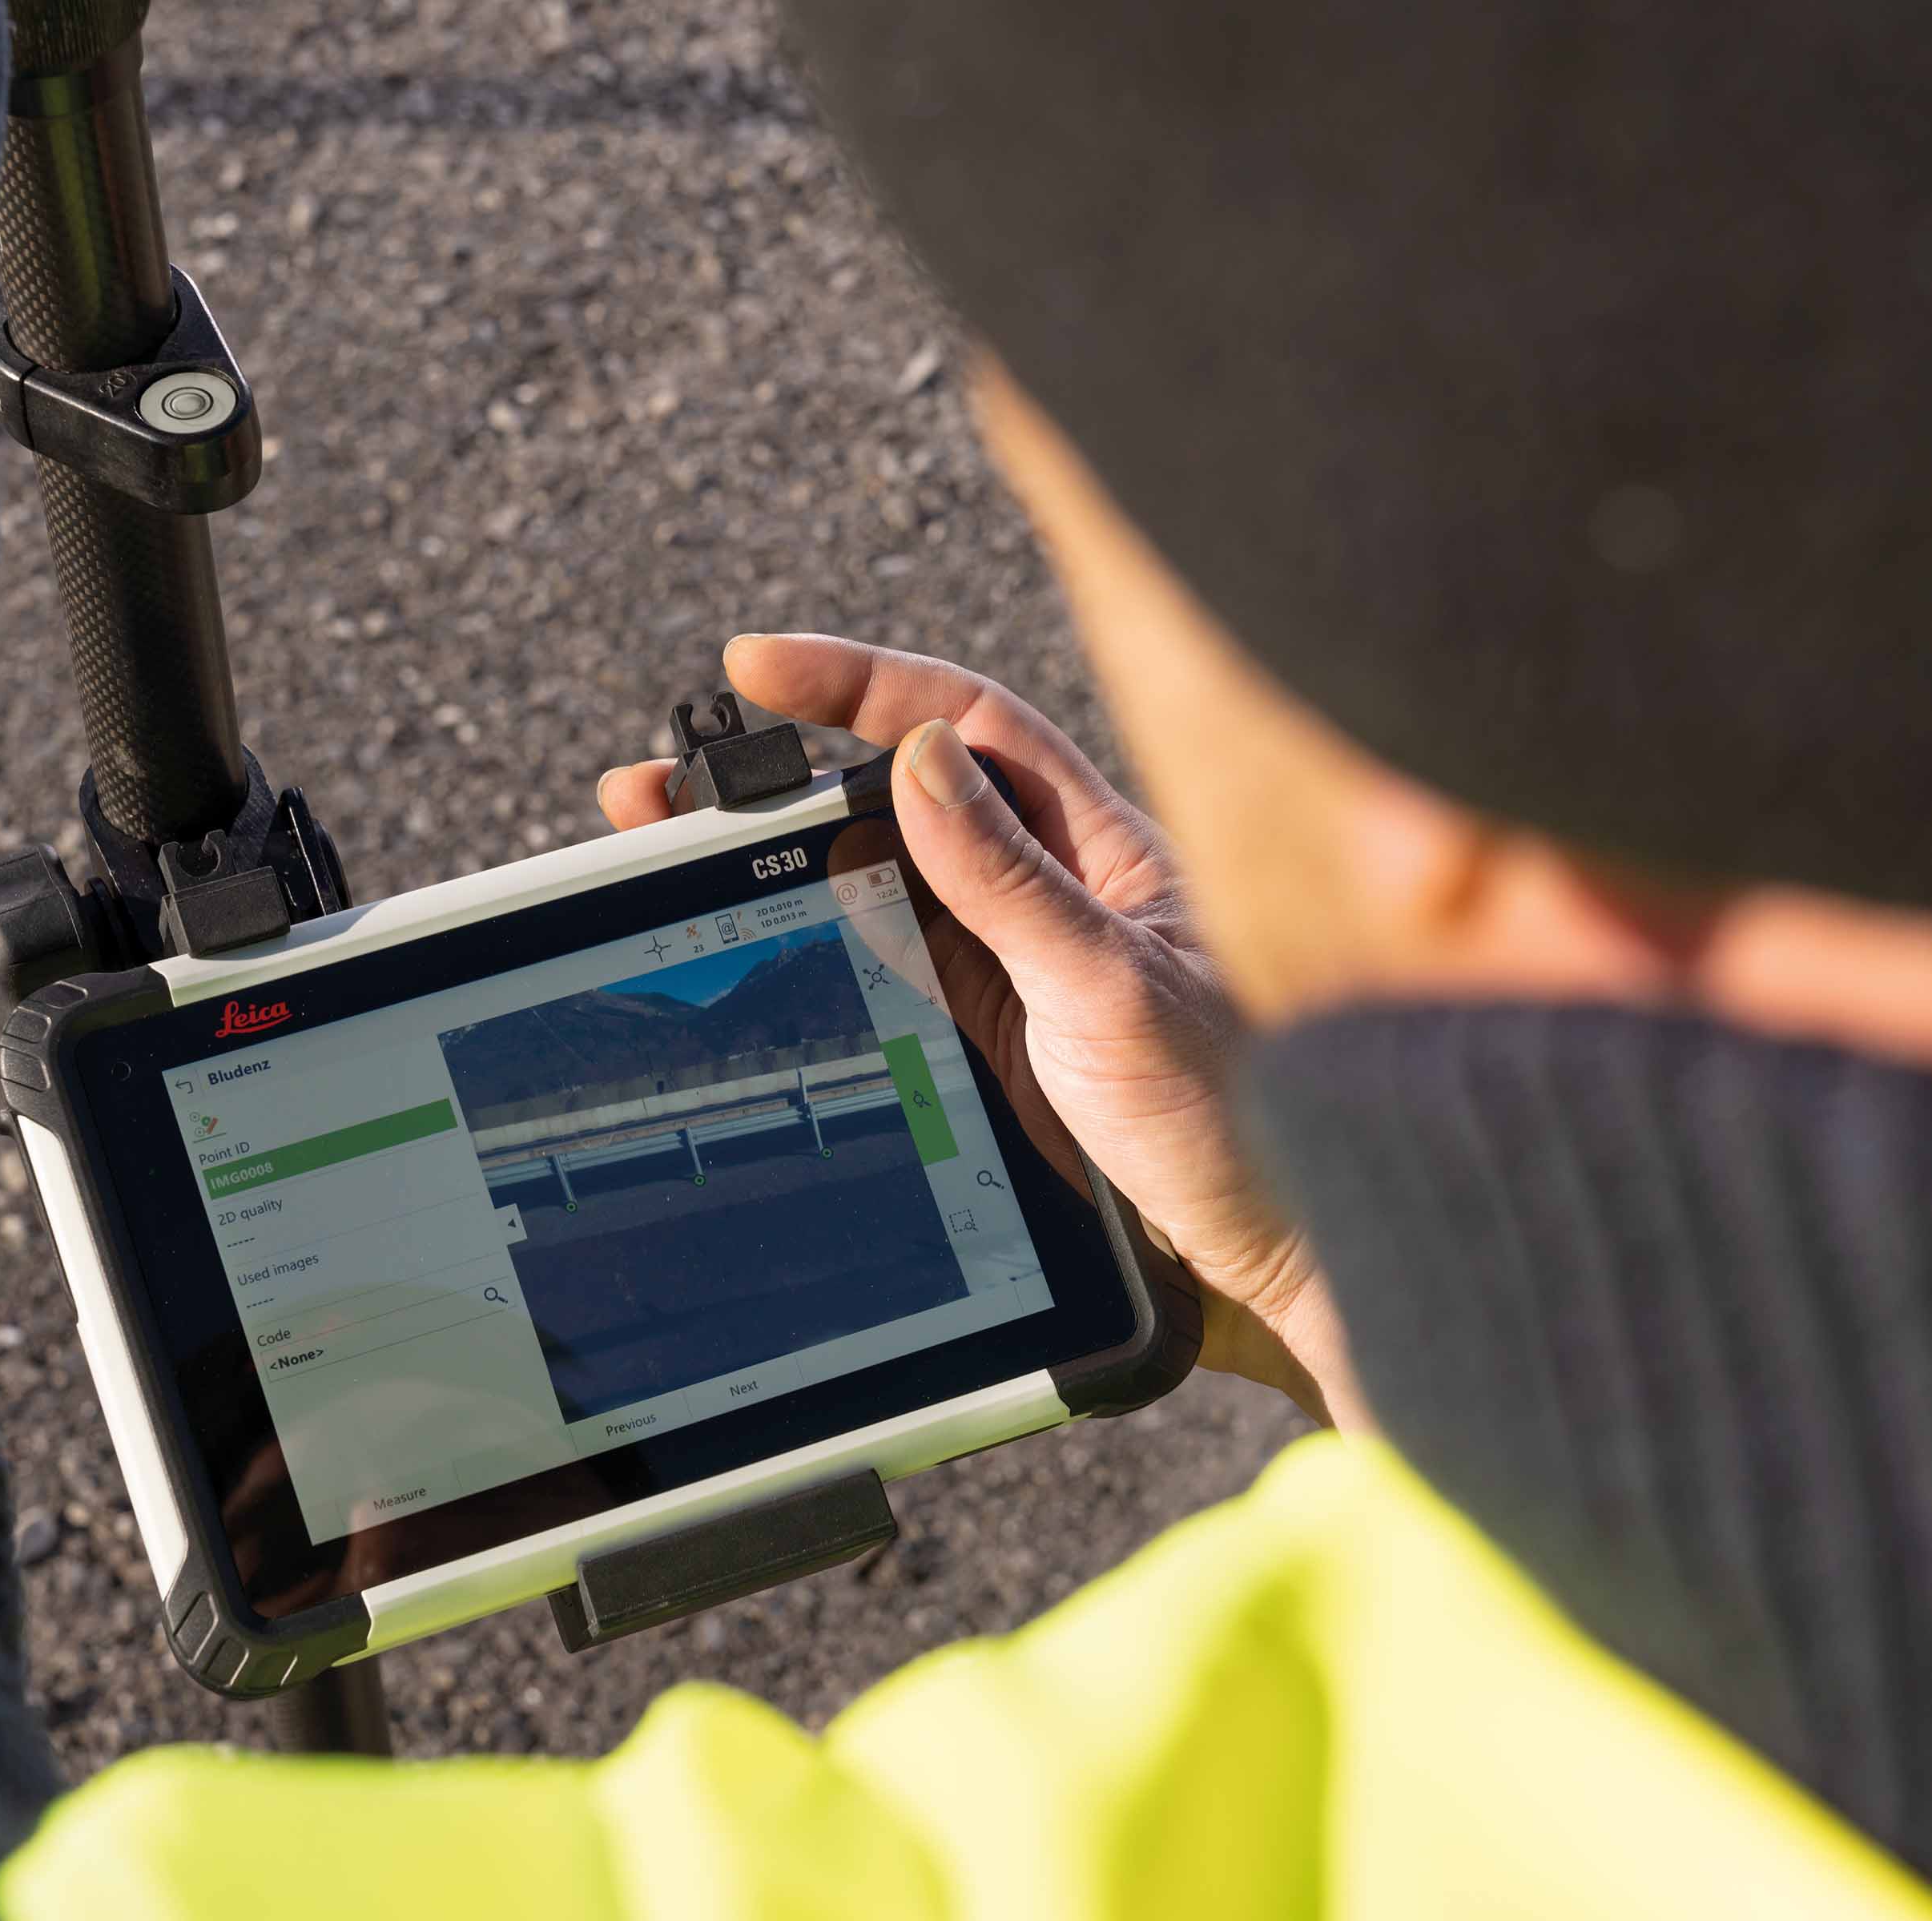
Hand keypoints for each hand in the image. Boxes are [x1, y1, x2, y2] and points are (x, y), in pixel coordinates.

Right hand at [598, 634, 1364, 1430]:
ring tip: (663, 850)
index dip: (856, 681)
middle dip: (771, 775)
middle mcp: (1044, 885)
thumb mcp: (1113, 985)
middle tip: (663, 784)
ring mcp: (1005, 961)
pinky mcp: (980, 1035)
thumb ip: (1012, 880)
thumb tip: (915, 762)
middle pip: (888, 795)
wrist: (1268, 1242)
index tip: (755, 666)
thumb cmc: (1237, 1104)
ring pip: (868, 880)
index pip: (961, 723)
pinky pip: (875, 964)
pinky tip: (743, 937)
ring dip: (770, 861)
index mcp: (1093, 840)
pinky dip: (803, 940)